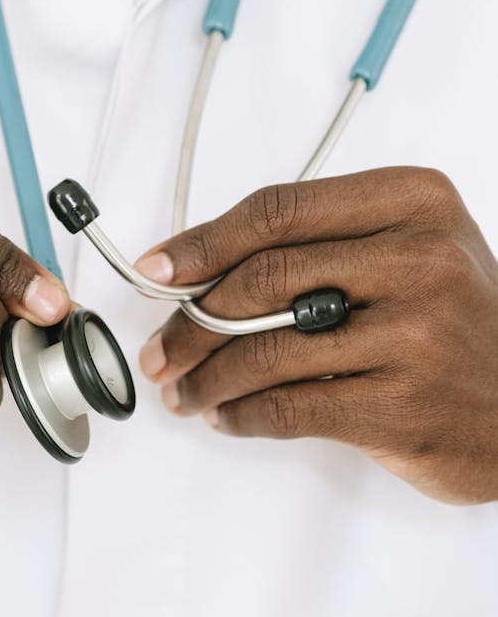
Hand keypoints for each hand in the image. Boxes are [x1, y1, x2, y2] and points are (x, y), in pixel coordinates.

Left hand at [137, 167, 497, 504]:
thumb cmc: (456, 320)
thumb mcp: (410, 249)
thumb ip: (322, 244)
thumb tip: (202, 269)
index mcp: (413, 201)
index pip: (279, 210)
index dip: (205, 240)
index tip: (161, 268)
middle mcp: (420, 258)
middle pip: (264, 278)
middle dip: (192, 318)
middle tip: (162, 344)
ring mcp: (416, 333)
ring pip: (267, 349)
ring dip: (206, 375)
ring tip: (184, 387)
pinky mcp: (403, 404)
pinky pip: (291, 407)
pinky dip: (243, 415)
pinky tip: (228, 415)